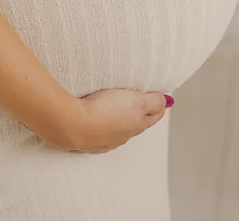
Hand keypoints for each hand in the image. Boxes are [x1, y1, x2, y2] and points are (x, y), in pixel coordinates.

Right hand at [41, 87, 172, 152]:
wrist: (72, 125)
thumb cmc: (103, 111)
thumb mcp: (136, 101)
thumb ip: (153, 101)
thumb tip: (166, 101)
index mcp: (136, 125)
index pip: (154, 115)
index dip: (159, 105)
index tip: (162, 99)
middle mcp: (123, 136)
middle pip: (137, 123)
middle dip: (141, 112)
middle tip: (144, 102)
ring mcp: (105, 140)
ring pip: (118, 128)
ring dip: (121, 118)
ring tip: (119, 108)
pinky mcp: (88, 139)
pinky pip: (101, 131)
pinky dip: (103, 124)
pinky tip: (98, 118)